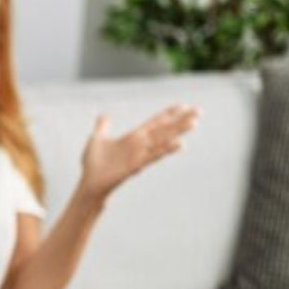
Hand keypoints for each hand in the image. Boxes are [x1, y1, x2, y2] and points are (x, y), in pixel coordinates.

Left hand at [79, 104, 199, 199]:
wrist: (90, 183)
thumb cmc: (93, 164)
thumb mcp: (96, 139)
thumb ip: (103, 126)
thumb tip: (105, 114)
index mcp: (132, 138)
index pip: (154, 123)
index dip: (167, 114)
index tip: (182, 105)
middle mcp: (140, 145)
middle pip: (164, 129)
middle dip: (181, 120)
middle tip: (199, 110)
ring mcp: (139, 155)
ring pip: (163, 140)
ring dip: (178, 131)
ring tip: (194, 123)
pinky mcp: (136, 166)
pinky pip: (153, 156)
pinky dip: (166, 150)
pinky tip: (179, 144)